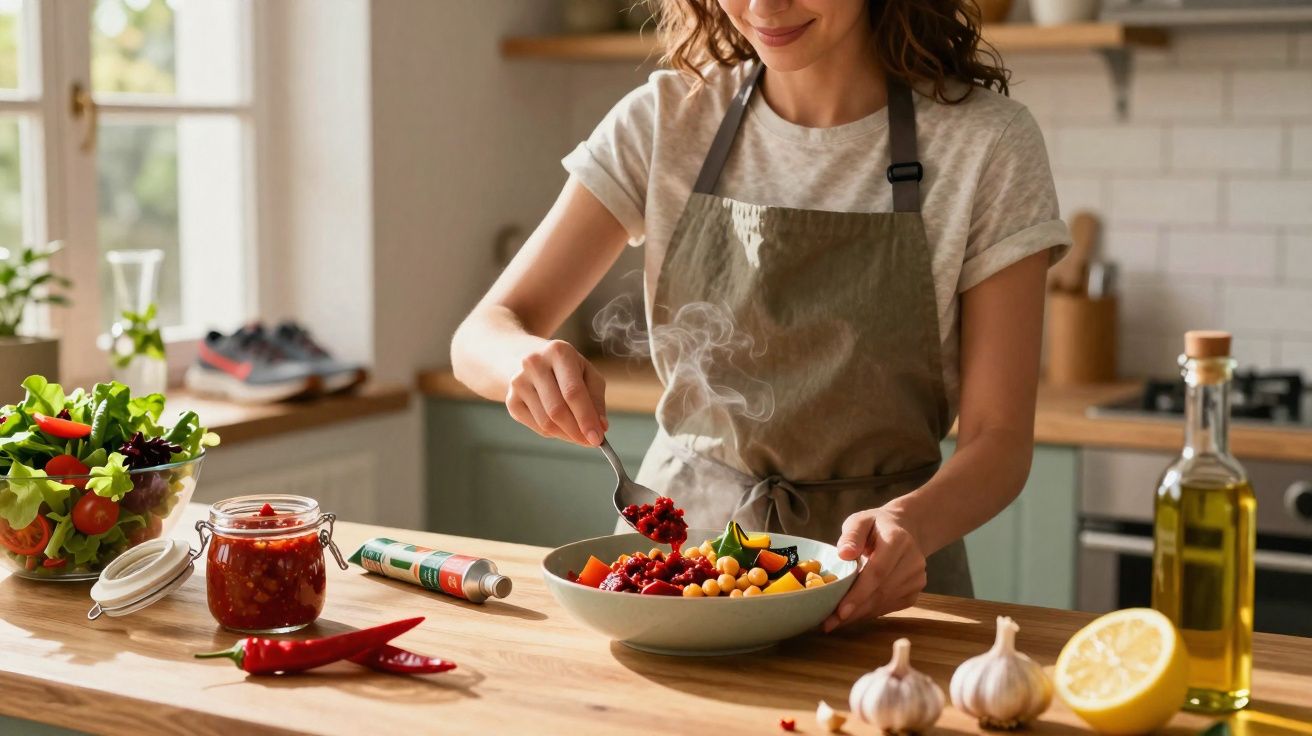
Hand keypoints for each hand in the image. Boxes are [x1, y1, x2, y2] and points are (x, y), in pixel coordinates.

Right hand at [505, 340, 607, 445]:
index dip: (586, 418)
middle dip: (576, 432)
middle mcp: (534, 364)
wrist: (524, 358)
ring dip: (566, 434)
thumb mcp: (586, 373)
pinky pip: (536, 426)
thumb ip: (596, 399)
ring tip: (578, 434)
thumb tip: (600, 427)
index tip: (598, 439)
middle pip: (557, 410)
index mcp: (559, 352)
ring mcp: (518, 382)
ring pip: (546, 422)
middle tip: (590, 443)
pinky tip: (561, 426)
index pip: (573, 392)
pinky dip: (553, 433)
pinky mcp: (511, 400)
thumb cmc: (564, 368)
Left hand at [822, 508, 926, 631]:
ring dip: (858, 615)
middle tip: (828, 623)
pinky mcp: (914, 592)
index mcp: (898, 541)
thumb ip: (852, 534)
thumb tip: (844, 554)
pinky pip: (888, 607)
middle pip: (880, 592)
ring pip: (884, 603)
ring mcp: (916, 579)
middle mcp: (913, 562)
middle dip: (853, 610)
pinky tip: (852, 615)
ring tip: (834, 621)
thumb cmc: (876, 526)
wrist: (905, 530)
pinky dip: (868, 613)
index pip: (878, 572)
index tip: (840, 611)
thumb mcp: (860, 521)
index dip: (859, 594)